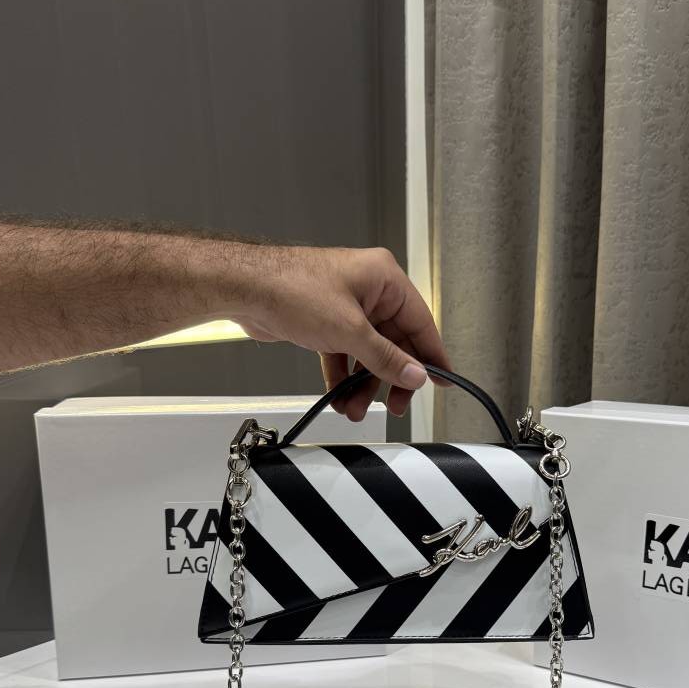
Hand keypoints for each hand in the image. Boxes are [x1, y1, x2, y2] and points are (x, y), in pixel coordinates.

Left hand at [234, 245, 449, 419]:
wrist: (244, 288)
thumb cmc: (292, 288)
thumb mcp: (349, 331)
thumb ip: (385, 358)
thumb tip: (414, 374)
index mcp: (384, 279)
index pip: (420, 322)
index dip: (432, 355)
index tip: (443, 380)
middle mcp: (369, 289)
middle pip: (395, 342)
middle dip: (390, 377)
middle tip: (395, 404)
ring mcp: (347, 305)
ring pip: (368, 352)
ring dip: (363, 383)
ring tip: (355, 408)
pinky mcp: (326, 320)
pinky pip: (345, 353)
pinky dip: (343, 376)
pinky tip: (339, 396)